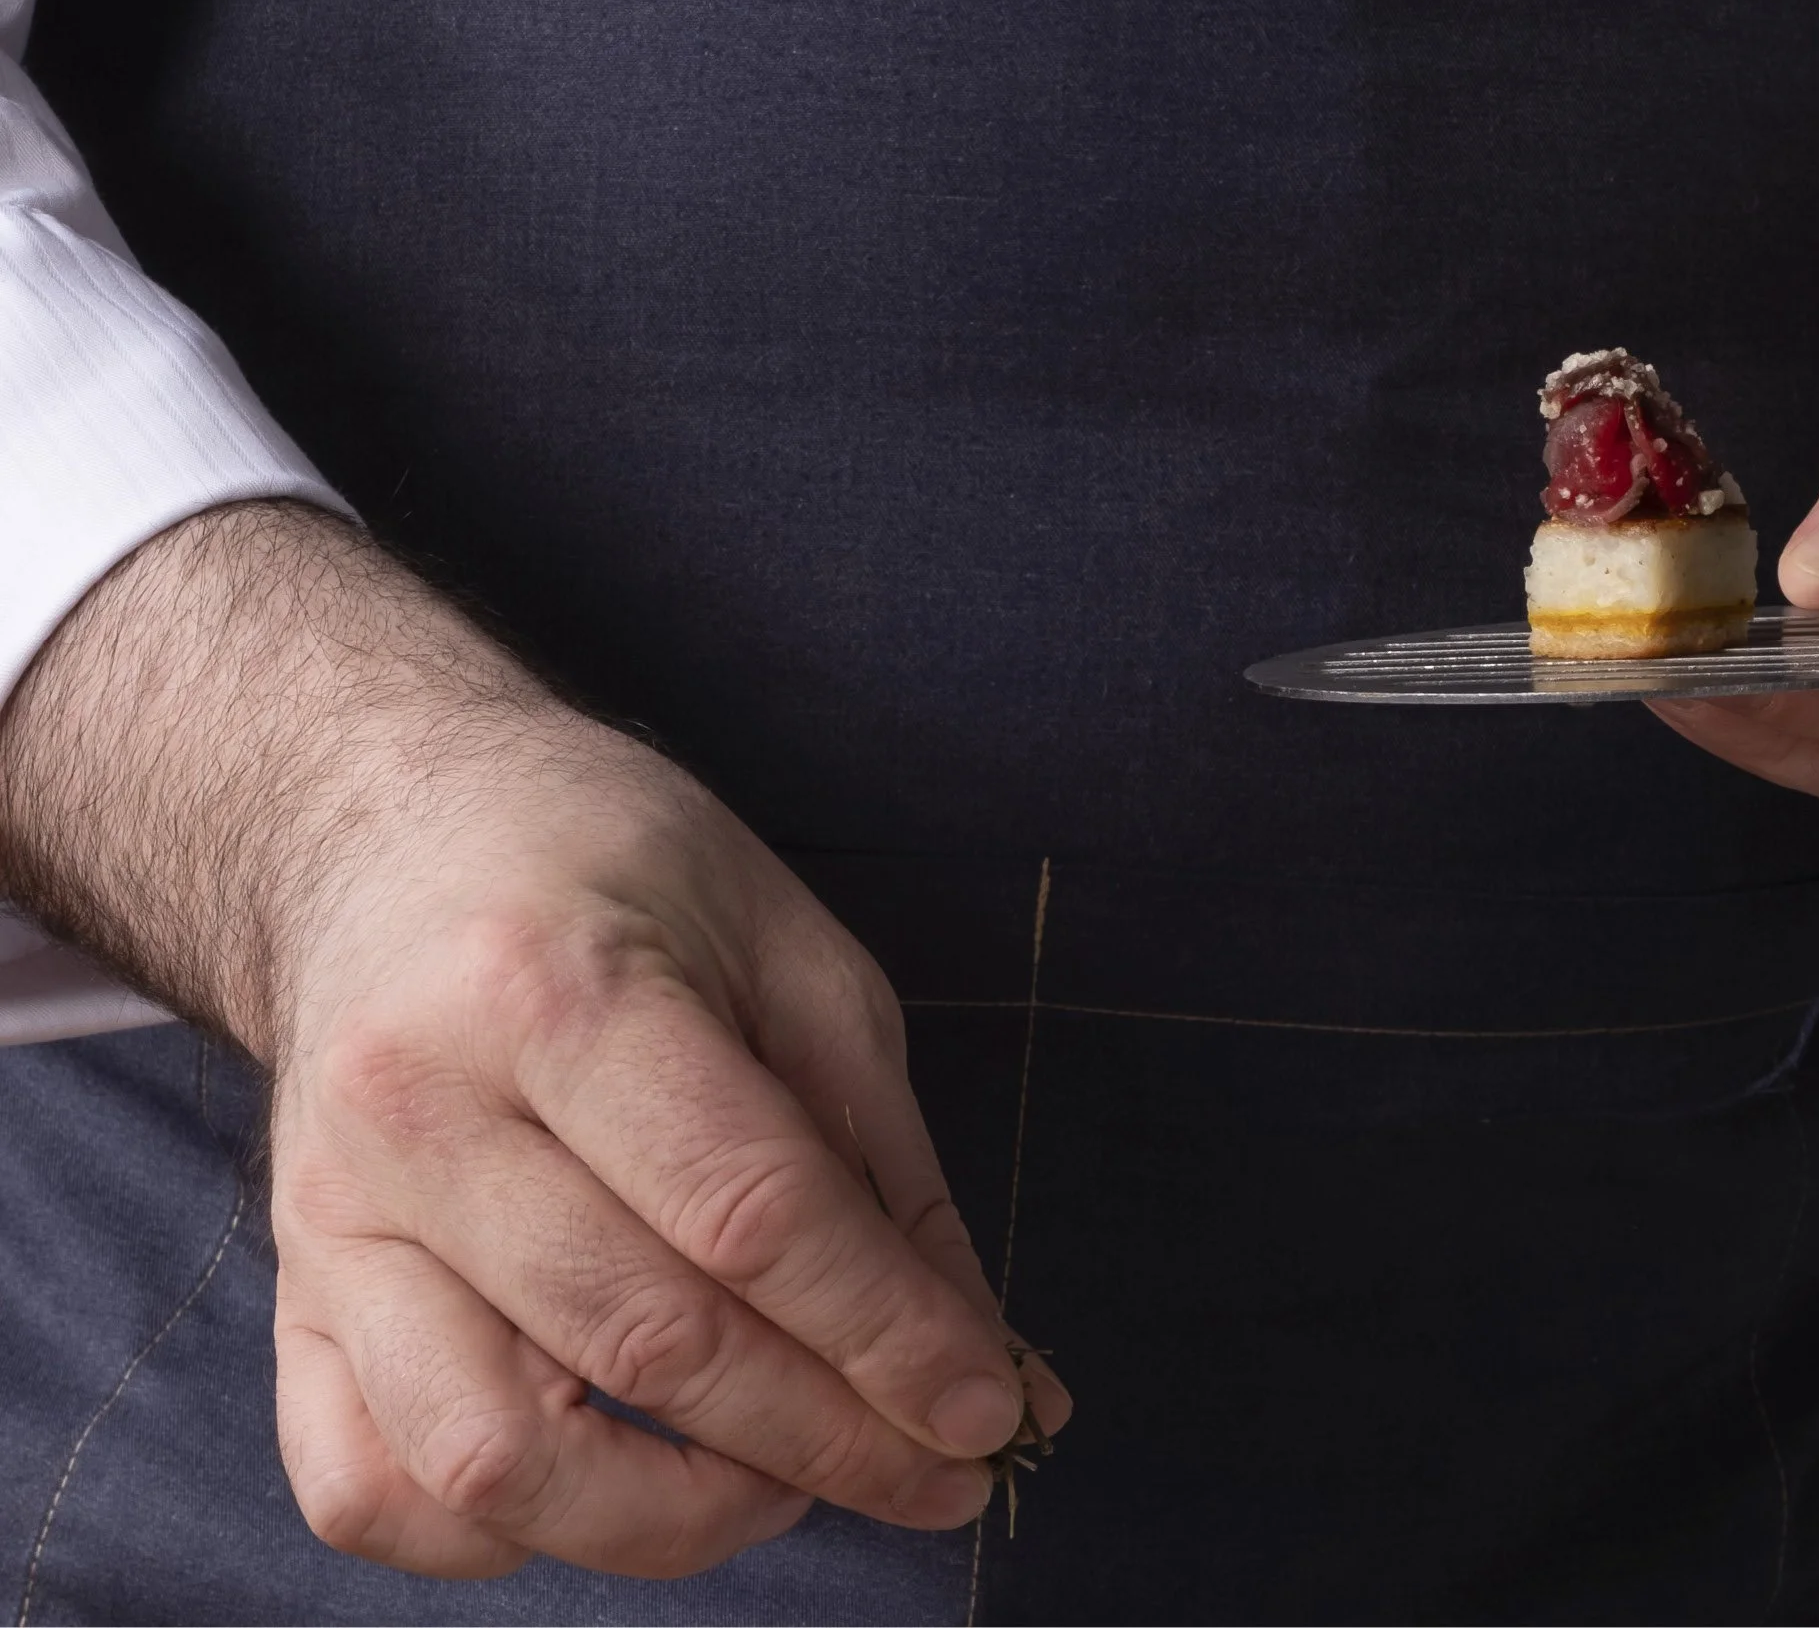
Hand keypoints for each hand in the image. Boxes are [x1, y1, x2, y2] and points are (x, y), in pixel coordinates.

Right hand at [0, 505, 1066, 1581]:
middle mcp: (421, 1106)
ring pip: (490, 1456)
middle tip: (937, 1473)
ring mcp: (331, 1214)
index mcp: (556, 984)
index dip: (887, 1333)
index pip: (747, 1211)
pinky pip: (366, 1489)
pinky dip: (499, 1536)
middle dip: (824, 1437)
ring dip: (672, 1518)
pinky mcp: (294, 1292)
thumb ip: (886, 1162)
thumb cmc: (611, 866)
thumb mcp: (787, 950)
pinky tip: (612, 1479)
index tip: (987, 1413)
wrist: (381, 820)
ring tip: (782, 1479)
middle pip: (645, 1337)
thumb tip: (987, 1372)